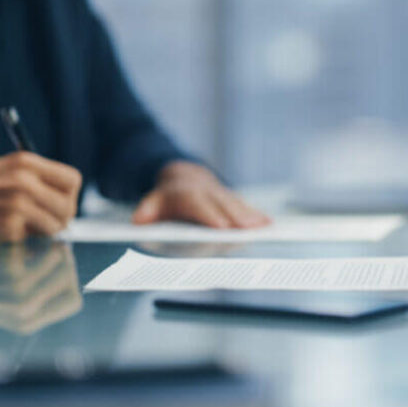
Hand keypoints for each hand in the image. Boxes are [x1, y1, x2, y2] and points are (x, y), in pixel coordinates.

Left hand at [131, 161, 270, 228]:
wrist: (184, 176)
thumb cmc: (168, 196)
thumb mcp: (153, 201)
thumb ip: (147, 209)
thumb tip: (139, 219)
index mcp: (187, 194)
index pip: (199, 205)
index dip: (211, 215)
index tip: (222, 227)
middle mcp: (207, 192)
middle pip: (223, 205)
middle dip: (237, 217)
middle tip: (250, 230)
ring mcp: (221, 194)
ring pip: (237, 204)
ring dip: (251, 216)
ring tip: (264, 227)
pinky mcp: (231, 198)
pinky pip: (244, 205)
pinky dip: (256, 214)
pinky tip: (268, 224)